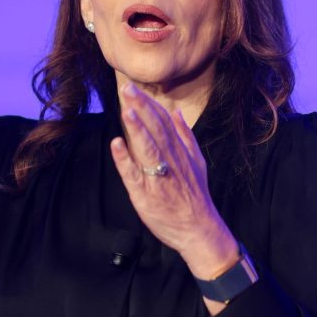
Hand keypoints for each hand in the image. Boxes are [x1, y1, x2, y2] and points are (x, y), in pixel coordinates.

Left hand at [109, 83, 238, 280]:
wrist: (199, 229)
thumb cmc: (195, 197)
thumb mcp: (197, 162)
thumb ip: (186, 136)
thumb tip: (177, 113)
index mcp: (180, 152)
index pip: (163, 121)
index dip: (149, 104)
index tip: (135, 87)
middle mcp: (170, 161)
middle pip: (155, 129)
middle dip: (141, 108)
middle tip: (127, 89)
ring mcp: (158, 177)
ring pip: (148, 148)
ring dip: (138, 129)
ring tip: (127, 111)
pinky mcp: (146, 195)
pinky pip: (135, 174)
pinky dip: (125, 159)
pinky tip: (117, 144)